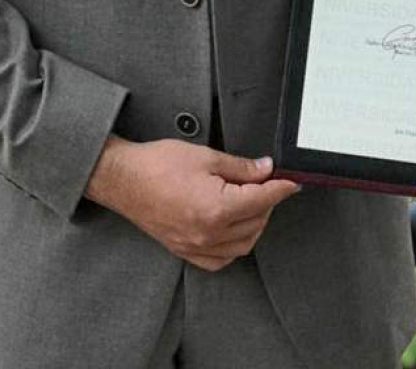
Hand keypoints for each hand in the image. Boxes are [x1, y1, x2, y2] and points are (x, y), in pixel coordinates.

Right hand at [85, 137, 299, 270]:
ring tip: (253, 201)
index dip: (281, 188)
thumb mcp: (205, 156)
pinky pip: (220, 259)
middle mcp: (208, 234)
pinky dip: (234, 246)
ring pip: (242, 245)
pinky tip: (234, 227)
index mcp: (216, 208)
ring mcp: (196, 246)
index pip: (262, 200)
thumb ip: (239, 167)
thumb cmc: (158, 164)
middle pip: (255, 223)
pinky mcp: (185, 250)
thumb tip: (264, 169)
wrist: (123, 179)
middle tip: (268, 183)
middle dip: (267, 203)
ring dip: (254, 224)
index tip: (292, 181)